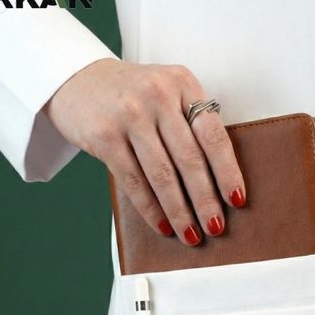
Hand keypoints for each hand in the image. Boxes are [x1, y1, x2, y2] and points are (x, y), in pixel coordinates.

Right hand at [43, 58, 245, 244]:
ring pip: (162, 175)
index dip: (227, 171)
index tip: (237, 200)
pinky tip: (163, 225)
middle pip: (189, 159)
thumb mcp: (166, 93)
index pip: (213, 134)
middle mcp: (158, 95)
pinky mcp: (105, 136)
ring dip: (179, 211)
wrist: (77, 80)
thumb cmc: (131, 95)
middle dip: (205, 200)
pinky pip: (134, 181)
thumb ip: (190, 123)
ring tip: (191, 234)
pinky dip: (151, 208)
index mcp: (182, 83)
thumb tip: (217, 181)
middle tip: (215, 227)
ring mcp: (129, 115)